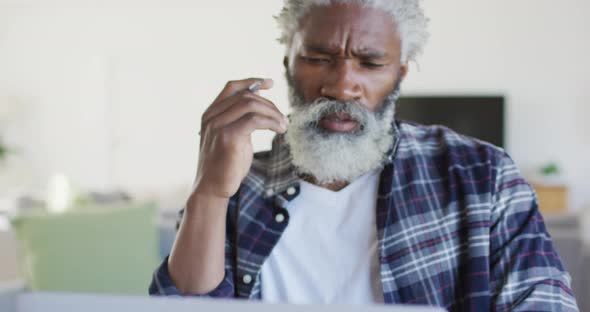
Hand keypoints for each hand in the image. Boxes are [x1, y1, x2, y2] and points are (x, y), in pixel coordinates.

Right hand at [193, 78, 286, 198]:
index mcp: (211, 114)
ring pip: (250, 105)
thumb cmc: (225, 165)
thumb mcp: (233, 136)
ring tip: (284, 125)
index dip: (252, 82)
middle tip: (283, 119)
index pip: (232, 87)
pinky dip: (271, 122)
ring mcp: (218, 126)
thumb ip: (241, 119)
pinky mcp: (227, 138)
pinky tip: (279, 130)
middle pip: (246, 96)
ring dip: (273, 113)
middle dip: (269, 104)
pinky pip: (254, 120)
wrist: (212, 189)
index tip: (270, 83)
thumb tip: (260, 99)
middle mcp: (211, 117)